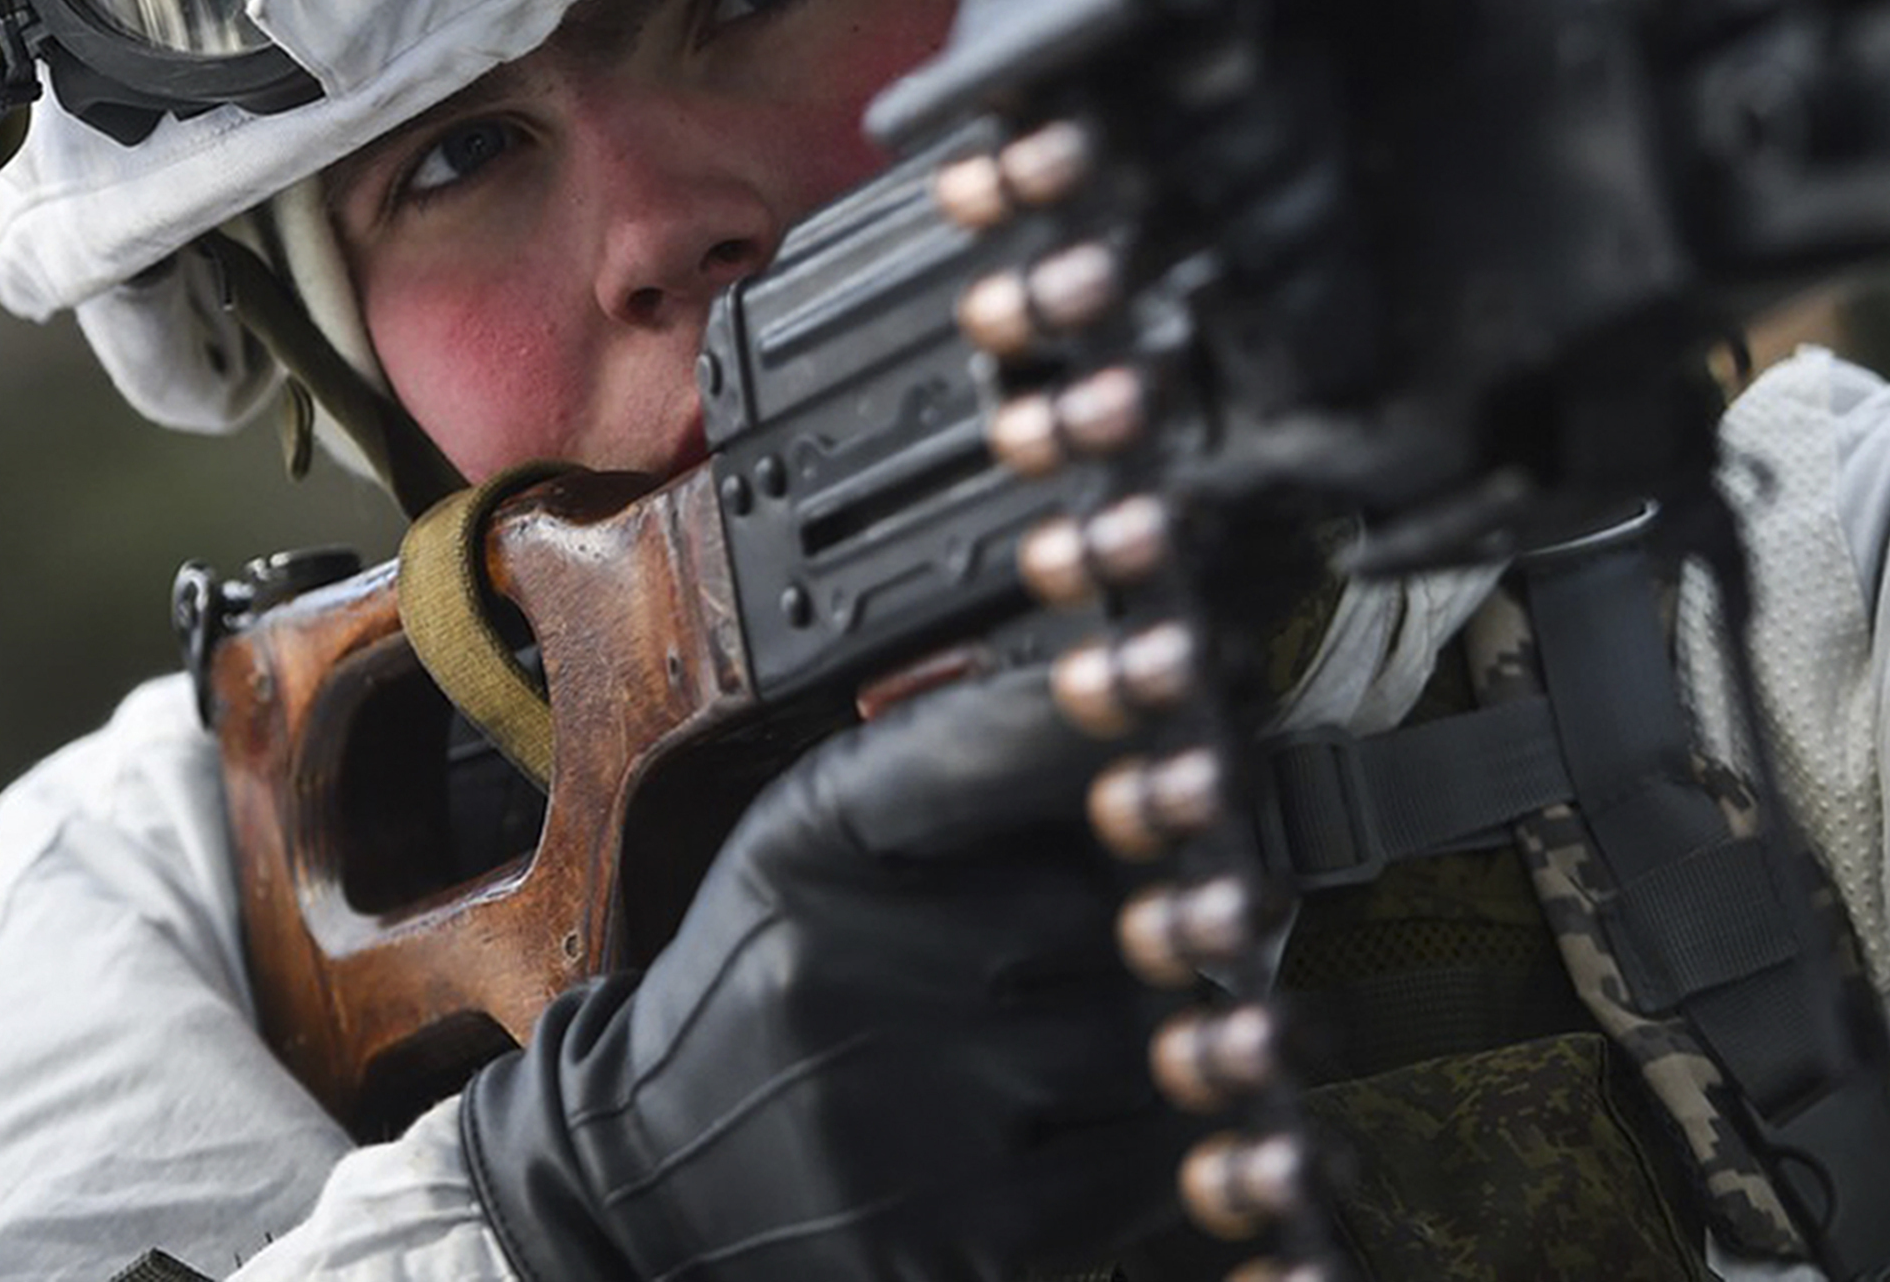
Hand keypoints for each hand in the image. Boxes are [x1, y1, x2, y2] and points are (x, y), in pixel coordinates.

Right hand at [460, 666, 1188, 1281]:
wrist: (648, 1175)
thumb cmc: (774, 985)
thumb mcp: (816, 843)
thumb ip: (950, 760)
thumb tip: (1130, 703)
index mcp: (812, 848)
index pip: (962, 756)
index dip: (1081, 713)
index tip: (1175, 665)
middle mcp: (840, 973)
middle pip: (1079, 905)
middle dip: (1175, 897)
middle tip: (1230, 893)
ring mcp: (892, 1118)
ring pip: (1126, 1042)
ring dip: (1208, 1030)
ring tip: (1242, 1022)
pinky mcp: (944, 1239)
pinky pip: (1133, 1174)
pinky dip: (1203, 1147)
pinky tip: (1226, 1132)